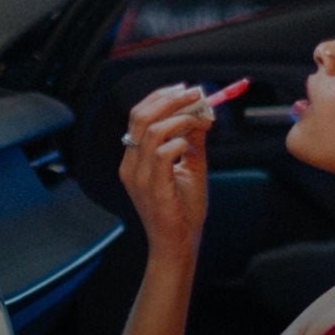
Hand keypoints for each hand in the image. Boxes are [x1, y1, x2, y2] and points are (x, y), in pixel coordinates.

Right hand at [119, 84, 214, 261]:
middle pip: (141, 116)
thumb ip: (192, 140)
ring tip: (201, 120)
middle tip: (197, 94)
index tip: (185, 89)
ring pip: (153, 130)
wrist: (178, 245)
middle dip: (171, 99)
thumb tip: (203, 113)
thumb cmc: (182, 210)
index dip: (161, 97)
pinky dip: (181, 141)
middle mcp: (131, 165)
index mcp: (134, 159)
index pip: (139, 116)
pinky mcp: (153, 188)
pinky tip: (190, 148)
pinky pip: (163, 153)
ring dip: (181, 119)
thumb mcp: (189, 167)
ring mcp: (139, 177)